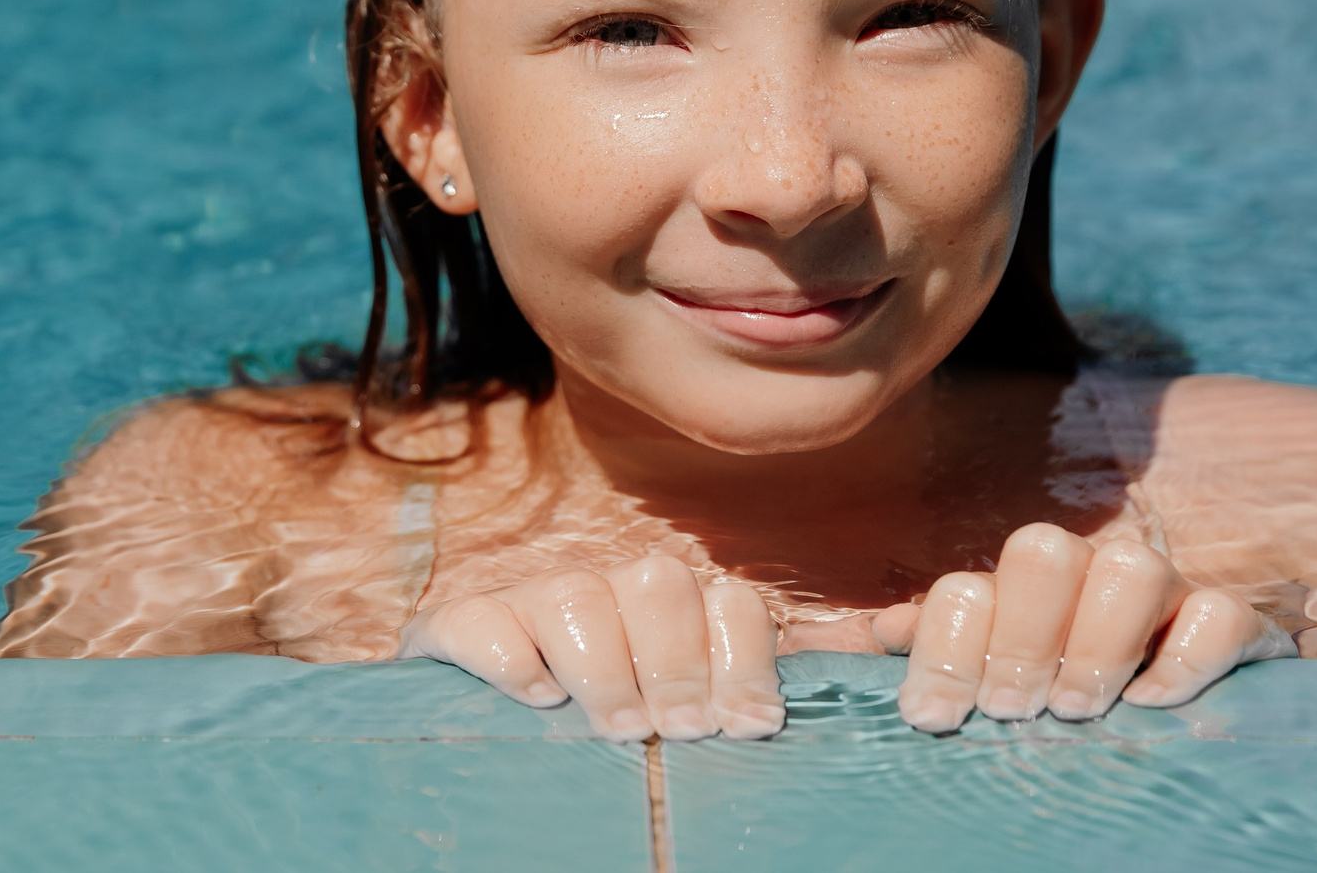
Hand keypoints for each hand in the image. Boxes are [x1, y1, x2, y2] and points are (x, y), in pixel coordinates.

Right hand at [398, 553, 784, 741]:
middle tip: (680, 732)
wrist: (484, 728)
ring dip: (604, 666)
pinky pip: (482, 619)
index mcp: (677, 614)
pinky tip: (537, 700)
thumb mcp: (690, 710)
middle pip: (656, 583)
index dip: (745, 661)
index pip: (730, 603)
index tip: (750, 728)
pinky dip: (510, 655)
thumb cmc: (615, 728)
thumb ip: (753, 692)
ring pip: (576, 595)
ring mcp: (533, 602)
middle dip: (677, 660)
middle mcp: (609, 592)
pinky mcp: (461, 625)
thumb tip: (855, 674)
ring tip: (620, 729)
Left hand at [880, 522, 1295, 732]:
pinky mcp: (1228, 623)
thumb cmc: (1056, 696)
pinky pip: (1219, 613)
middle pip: (1044, 553)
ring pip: (1132, 567)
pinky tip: (1153, 704)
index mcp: (1016, 590)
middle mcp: (1085, 574)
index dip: (944, 650)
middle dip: (1020, 638)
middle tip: (1012, 709)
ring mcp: (1160, 592)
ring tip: (1077, 709)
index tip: (934, 717)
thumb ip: (938, 650)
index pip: (967, 589)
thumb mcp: (990, 678)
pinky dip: (1187, 657)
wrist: (1169, 706)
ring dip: (1098, 642)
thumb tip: (888, 629)